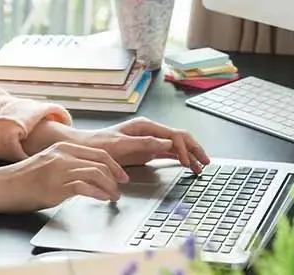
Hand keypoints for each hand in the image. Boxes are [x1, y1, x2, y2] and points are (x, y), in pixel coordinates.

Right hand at [0, 141, 128, 211]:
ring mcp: (60, 169)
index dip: (114, 164)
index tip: (121, 175)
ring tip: (114, 196)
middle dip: (116, 175)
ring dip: (110, 187)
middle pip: (101, 161)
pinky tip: (103, 199)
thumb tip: (86, 177)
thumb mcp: (47, 164)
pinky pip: (86, 187)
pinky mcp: (56, 185)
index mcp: (62, 147)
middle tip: (121, 186)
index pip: (97, 152)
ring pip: (96, 173)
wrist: (0, 186)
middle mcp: (63, 155)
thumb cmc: (21, 179)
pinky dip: (99, 193)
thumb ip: (66, 166)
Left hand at [74, 117, 210, 173]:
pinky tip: (189, 165)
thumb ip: (144, 143)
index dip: (184, 149)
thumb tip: (166, 143)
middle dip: (194, 150)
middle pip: (180, 138)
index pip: (173, 135)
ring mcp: (151, 140)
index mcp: (145, 126)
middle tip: (205, 163)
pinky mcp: (149, 149)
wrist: (87, 149)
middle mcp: (151, 131)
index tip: (188, 163)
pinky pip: (170, 152)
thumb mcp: (120, 144)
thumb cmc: (100, 145)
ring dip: (190, 155)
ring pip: (178, 145)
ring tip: (201, 166)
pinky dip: (181, 158)